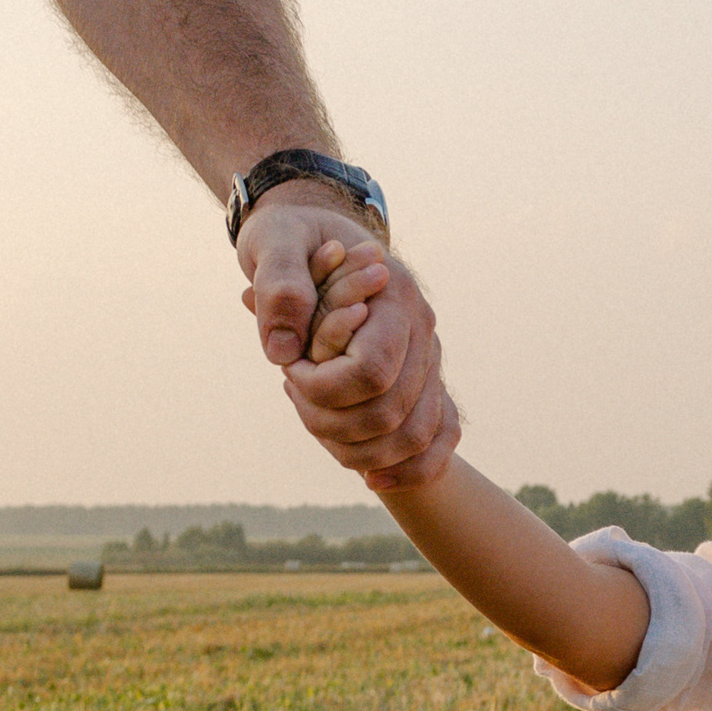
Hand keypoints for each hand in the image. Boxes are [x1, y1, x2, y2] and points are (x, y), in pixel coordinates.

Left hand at [235, 189, 460, 490]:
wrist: (319, 230)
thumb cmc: (292, 236)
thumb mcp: (272, 242)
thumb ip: (277, 288)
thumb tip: (282, 352)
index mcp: (396, 296)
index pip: (373, 371)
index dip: (324, 388)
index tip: (288, 372)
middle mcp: (424, 333)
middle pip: (393, 414)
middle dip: (333, 424)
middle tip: (294, 397)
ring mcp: (431, 362)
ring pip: (417, 435)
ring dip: (363, 453)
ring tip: (319, 431)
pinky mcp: (429, 384)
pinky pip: (439, 441)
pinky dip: (410, 469)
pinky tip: (374, 480)